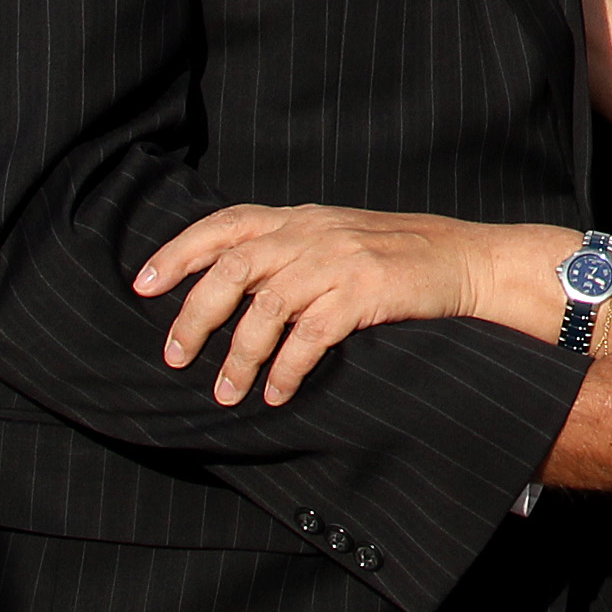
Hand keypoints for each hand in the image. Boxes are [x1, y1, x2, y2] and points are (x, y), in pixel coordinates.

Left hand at [138, 207, 561, 407]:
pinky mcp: (364, 291)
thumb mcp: (340, 238)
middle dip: (193, 316)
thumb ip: (292, 249)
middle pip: (231, 269)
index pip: (225, 224)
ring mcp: (339, 260)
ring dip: (237, 356)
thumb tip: (230, 286)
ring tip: (226, 392)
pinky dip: (286, 369)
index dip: (178, 252)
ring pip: (264, 308)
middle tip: (174, 356)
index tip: (143, 285)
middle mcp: (314, 233)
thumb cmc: (401, 258)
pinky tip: (277, 392)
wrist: (468, 261)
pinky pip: (309, 336)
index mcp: (302, 218)